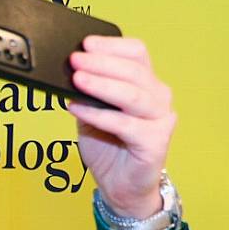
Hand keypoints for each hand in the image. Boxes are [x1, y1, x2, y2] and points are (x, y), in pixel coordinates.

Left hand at [68, 36, 175, 217]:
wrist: (119, 185)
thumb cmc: (108, 146)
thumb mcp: (91, 111)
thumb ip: (85, 92)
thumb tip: (68, 71)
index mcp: (145, 84)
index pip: (136, 53)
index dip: (111, 46)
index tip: (85, 44)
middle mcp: (157, 97)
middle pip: (133, 70)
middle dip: (101, 63)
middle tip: (75, 60)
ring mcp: (160, 118)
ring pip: (131, 94)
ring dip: (101, 84)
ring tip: (76, 79)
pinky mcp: (155, 140)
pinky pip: (124, 123)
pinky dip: (98, 114)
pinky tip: (76, 108)